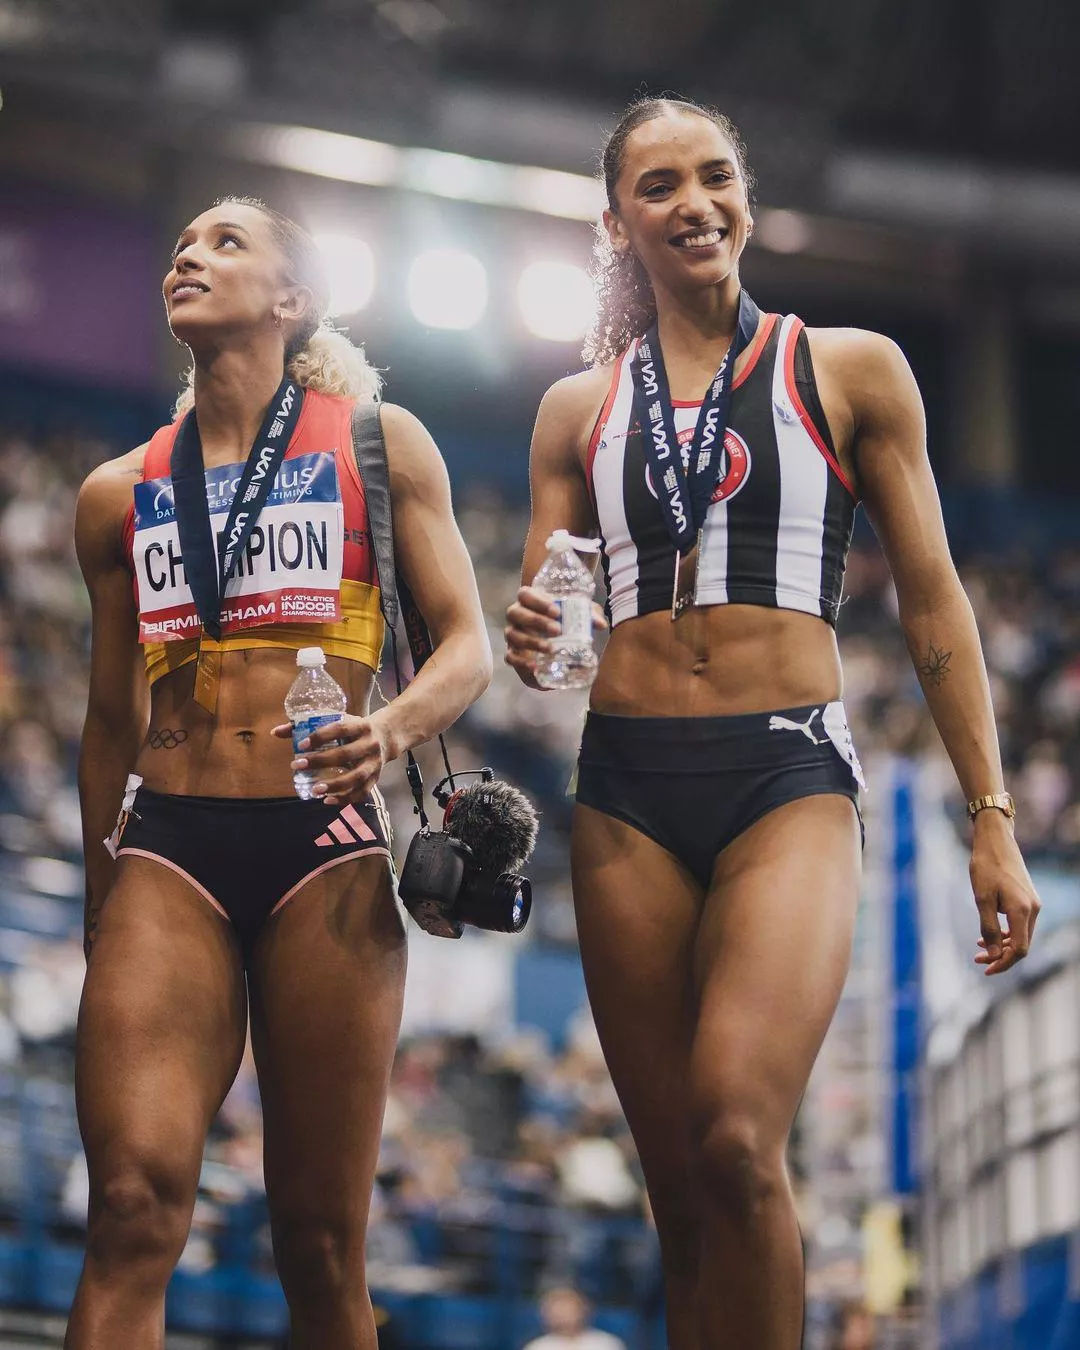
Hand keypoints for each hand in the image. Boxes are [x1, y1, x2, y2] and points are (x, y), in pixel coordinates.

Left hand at [271, 712, 392, 805]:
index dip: (320, 736)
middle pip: (346, 754)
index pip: (340, 729)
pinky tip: (327, 801)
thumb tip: (275, 732)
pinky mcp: (376, 778)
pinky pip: (362, 792)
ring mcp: (374, 763)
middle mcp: (370, 744)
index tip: (300, 745)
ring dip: (335, 785)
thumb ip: (306, 726)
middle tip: (297, 766)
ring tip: (314, 790)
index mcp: (360, 726)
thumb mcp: (337, 721)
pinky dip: (346, 799)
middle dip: (320, 761)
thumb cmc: (353, 729)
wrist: (386, 736)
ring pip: (357, 777)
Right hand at [504, 585, 606, 688]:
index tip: (557, 611)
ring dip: (531, 642)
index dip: (538, 601)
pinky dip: (521, 662)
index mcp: (529, 600)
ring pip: (513, 635)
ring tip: (551, 649)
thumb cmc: (563, 619)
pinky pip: (510, 657)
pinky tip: (534, 666)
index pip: (525, 594)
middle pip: (516, 613)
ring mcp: (513, 634)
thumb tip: (600, 624)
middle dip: (536, 621)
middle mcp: (517, 615)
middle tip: (557, 630)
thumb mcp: (577, 614)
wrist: (552, 639)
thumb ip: (588, 615)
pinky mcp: (513, 653)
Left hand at [970, 814, 1040, 975]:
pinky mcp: (1027, 898)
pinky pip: (1019, 923)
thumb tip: (995, 955)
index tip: (986, 969)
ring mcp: (1032, 903)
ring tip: (979, 948)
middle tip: (978, 959)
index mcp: (1022, 911)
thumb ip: (988, 928)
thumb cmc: (986, 866)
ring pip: (1020, 934)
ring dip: (1002, 944)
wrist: (995, 840)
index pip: (1019, 949)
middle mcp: (1033, 909)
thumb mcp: (981, 898)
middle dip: (1001, 955)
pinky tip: (988, 933)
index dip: (1004, 963)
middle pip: (1021, 944)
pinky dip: (1005, 932)